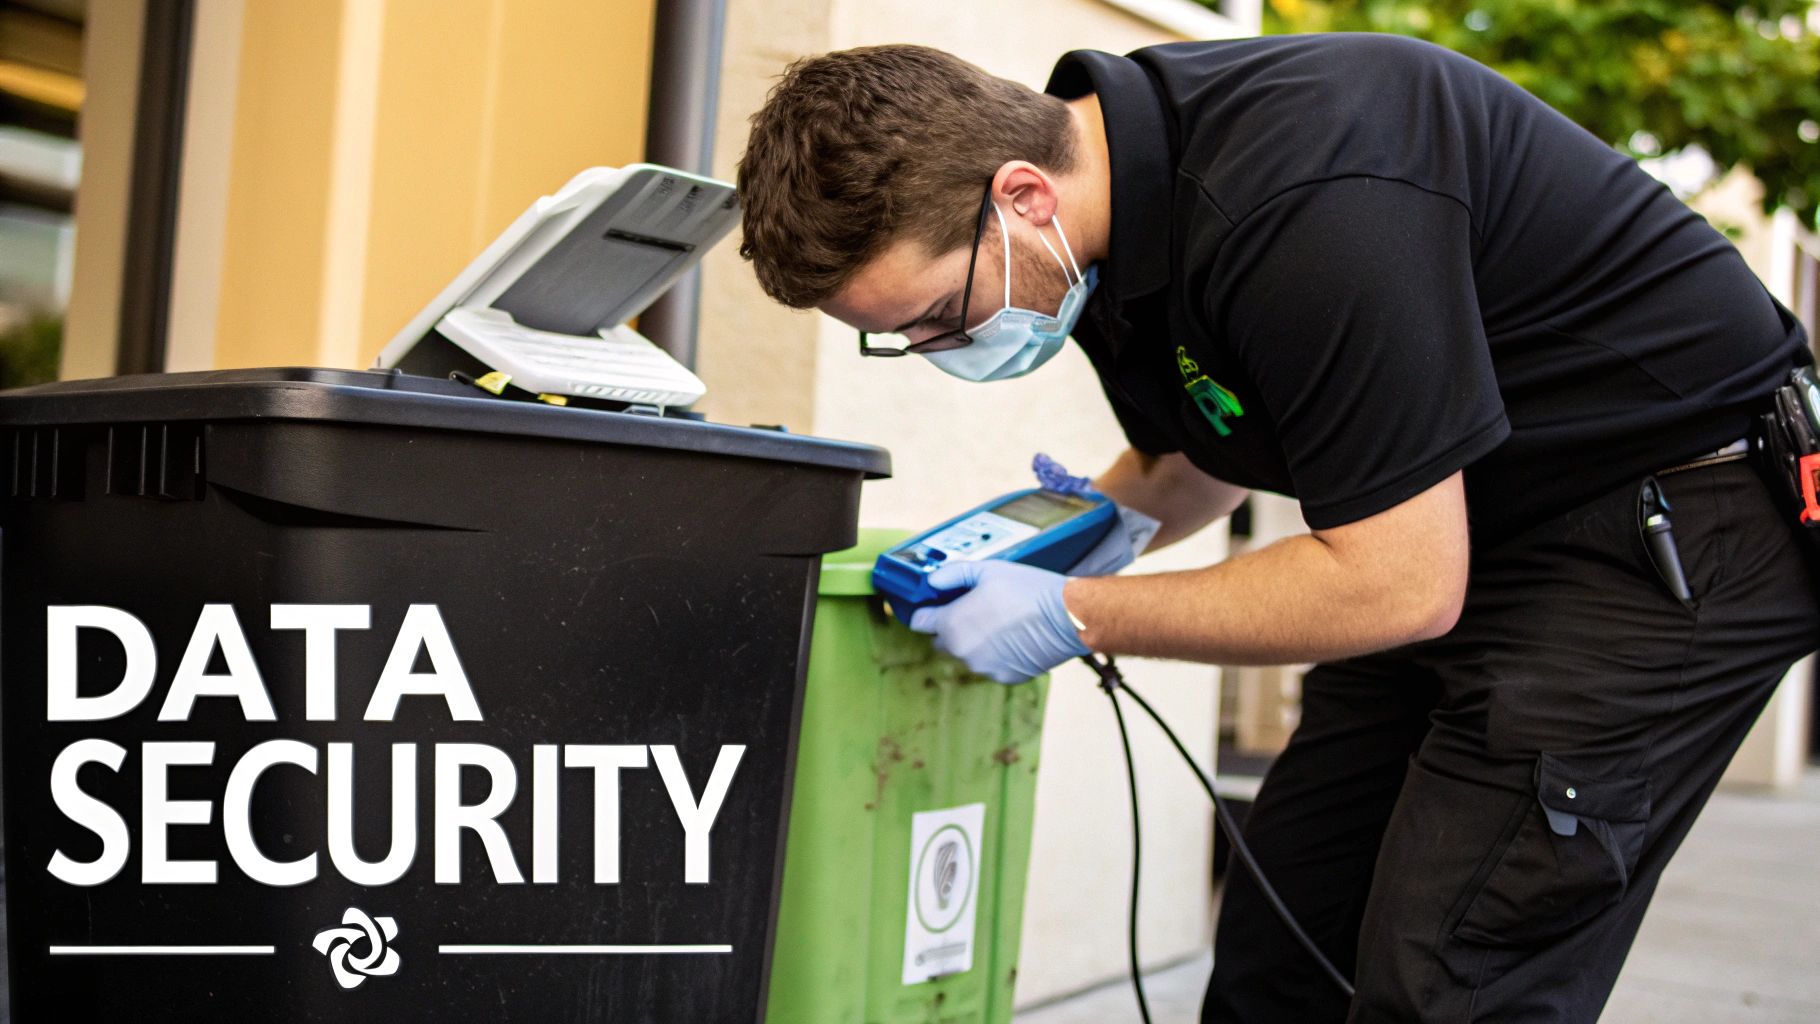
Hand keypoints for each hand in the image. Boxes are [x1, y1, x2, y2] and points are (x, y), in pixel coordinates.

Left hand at [908, 560, 1089, 683]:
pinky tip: (1015, 637)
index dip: (928, 611)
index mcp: (952, 624)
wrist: (1066, 618)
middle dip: (951, 628)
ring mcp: (983, 668)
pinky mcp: (1004, 678)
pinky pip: (990, 665)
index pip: (920, 622)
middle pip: (942, 641)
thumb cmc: (1027, 591)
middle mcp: (962, 651)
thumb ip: (952, 574)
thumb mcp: (987, 570)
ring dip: (975, 642)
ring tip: (1001, 622)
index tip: (937, 605)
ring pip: (968, 654)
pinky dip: (996, 655)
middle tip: (975, 610)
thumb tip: (931, 580)